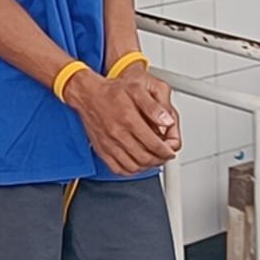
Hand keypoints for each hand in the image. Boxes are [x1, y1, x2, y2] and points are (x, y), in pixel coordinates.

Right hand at [64, 68, 178, 175]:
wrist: (88, 94)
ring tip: (153, 159)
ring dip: (147, 167)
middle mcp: (118, 134)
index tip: (171, 150)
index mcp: (129, 119)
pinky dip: (130, 170)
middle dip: (159, 160)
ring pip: (133, 166)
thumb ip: (154, 106)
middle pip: (145, 158)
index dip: (167, 150)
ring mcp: (109, 144)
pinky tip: (137, 163)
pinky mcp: (102, 150)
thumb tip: (167, 121)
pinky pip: (118, 168)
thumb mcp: (137, 89)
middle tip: (165, 155)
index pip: (154, 144)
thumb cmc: (112, 91)